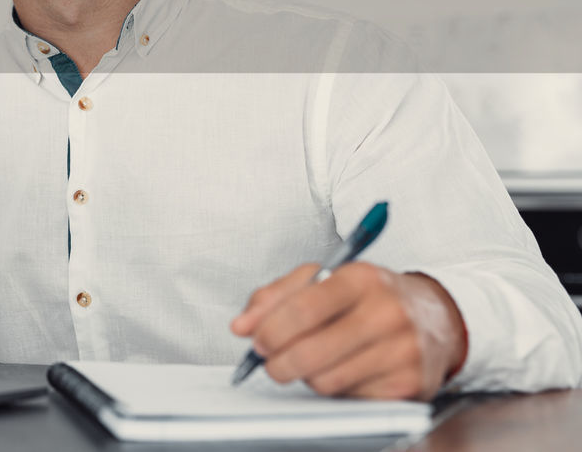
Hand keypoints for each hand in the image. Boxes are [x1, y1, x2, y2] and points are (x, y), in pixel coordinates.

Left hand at [230, 262, 467, 399]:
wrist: (437, 316)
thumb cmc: (368, 296)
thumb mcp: (324, 280)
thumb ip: (276, 296)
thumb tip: (242, 326)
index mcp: (361, 278)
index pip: (304, 309)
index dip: (271, 330)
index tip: (255, 341)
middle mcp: (387, 313)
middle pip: (312, 353)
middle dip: (278, 364)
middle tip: (271, 362)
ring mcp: (403, 351)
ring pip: (328, 382)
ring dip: (307, 378)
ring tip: (311, 362)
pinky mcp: (412, 385)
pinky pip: (352, 399)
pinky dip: (338, 390)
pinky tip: (343, 372)